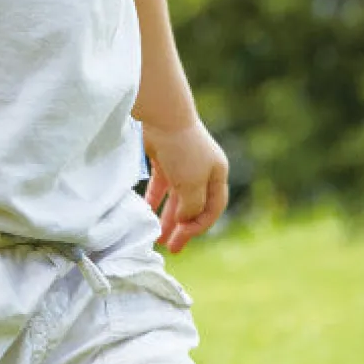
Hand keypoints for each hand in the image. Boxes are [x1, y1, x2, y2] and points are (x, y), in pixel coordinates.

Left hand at [140, 117, 227, 252]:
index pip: (213, 208)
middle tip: (171, 247)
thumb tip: (185, 220)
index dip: (199, 226)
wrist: (162, 116)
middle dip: (183, 227)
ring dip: (168, 217)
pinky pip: (161, 185)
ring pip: (176, 197)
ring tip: (157, 236)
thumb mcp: (192, 184)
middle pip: (194, 205)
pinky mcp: (164, 158)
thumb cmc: (183, 150)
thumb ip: (191, 207)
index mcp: (217, 174)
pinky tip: (146, 212)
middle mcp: (202, 169)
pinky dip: (154, 199)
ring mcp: (183, 164)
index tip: (182, 238)